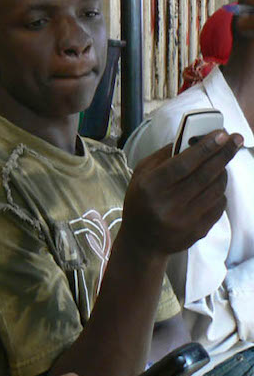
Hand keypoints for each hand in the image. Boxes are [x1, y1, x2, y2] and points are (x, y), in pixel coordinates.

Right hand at [120, 130, 241, 254]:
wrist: (142, 241)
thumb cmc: (141, 202)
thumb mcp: (141, 176)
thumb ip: (164, 156)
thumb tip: (193, 139)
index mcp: (150, 188)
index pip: (182, 164)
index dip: (205, 148)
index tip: (222, 134)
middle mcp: (167, 205)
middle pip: (204, 175)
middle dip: (223, 154)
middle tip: (235, 140)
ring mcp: (184, 220)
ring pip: (216, 189)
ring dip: (223, 172)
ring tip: (221, 164)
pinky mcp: (197, 231)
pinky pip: (219, 205)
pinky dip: (220, 192)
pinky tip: (214, 187)